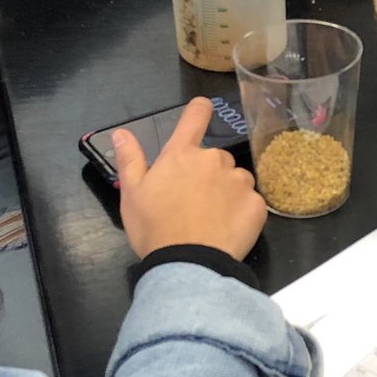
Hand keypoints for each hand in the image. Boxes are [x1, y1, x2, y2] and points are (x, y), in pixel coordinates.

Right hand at [114, 98, 266, 259]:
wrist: (188, 267)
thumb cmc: (155, 228)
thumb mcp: (132, 194)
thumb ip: (129, 159)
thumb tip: (121, 131)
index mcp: (181, 154)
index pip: (195, 116)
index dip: (200, 109)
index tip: (202, 110)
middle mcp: (213, 159)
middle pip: (215, 158)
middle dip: (207, 173)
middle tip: (193, 201)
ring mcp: (238, 181)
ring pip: (235, 179)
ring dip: (227, 191)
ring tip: (212, 218)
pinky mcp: (256, 205)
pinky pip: (251, 202)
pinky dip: (242, 212)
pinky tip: (228, 229)